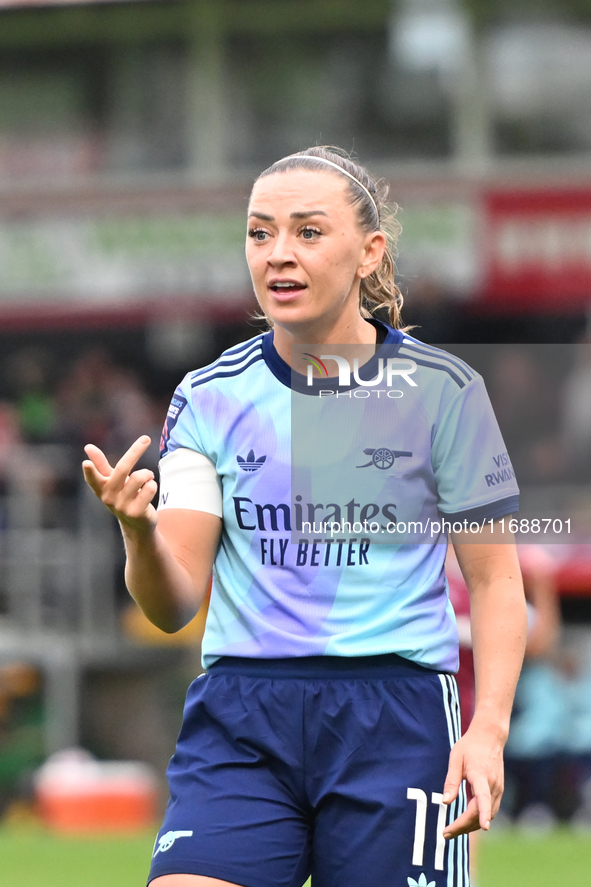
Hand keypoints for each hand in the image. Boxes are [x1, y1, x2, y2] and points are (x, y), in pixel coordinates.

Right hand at [82, 436, 157, 532]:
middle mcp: (109, 497)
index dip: (90, 472)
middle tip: (146, 438)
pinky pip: (150, 488)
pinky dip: (152, 484)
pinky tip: (149, 491)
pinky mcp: (136, 512)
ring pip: (140, 477)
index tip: (86, 463)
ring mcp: (122, 506)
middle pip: (122, 469)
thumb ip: (100, 464)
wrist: (136, 523)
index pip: (93, 479)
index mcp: (101, 487)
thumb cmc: (122, 495)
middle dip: (135, 451)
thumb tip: (88, 446)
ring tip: (147, 479)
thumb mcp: (111, 480)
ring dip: (148, 474)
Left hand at [441, 721, 504, 838]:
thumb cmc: (469, 747)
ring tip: (453, 830)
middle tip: (445, 834)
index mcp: (481, 775)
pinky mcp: (498, 791)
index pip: (483, 797)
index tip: (484, 827)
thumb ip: (451, 780)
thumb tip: (445, 802)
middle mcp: (492, 784)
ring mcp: (498, 789)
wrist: (489, 737)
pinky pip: (490, 810)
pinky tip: (466, 821)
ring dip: (471, 825)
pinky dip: (479, 818)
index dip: (483, 813)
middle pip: (481, 812)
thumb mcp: (455, 759)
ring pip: (487, 814)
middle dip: (464, 826)